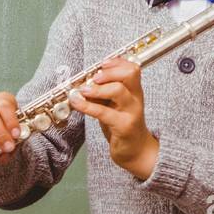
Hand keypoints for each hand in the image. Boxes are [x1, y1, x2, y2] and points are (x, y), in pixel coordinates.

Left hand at [68, 55, 159, 178]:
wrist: (135, 151)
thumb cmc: (123, 126)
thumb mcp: (114, 105)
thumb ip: (103, 93)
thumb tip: (84, 82)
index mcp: (135, 91)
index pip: (133, 68)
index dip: (117, 62)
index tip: (102, 64)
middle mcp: (136, 99)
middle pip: (129, 74)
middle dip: (109, 72)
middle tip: (93, 77)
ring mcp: (132, 112)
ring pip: (118, 90)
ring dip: (97, 88)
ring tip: (83, 90)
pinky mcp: (124, 126)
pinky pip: (104, 112)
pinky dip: (87, 106)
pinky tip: (77, 102)